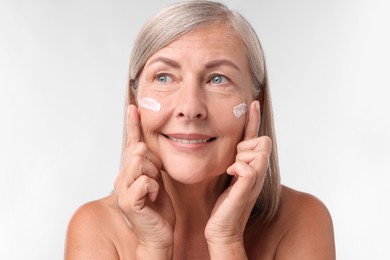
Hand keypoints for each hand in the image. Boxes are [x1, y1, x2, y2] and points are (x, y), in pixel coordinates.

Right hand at [114, 105, 174, 252]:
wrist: (160, 233)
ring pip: (139, 162)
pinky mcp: (128, 201)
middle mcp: (121, 178)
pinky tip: (153, 197)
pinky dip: (154, 188)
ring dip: (154, 175)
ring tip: (154, 190)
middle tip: (157, 180)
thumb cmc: (158, 208)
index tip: (134, 108)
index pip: (130, 143)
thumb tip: (145, 146)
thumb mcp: (158, 179)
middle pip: (138, 151)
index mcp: (130, 171)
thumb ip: (152, 163)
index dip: (133, 125)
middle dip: (154, 163)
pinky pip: (144, 181)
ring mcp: (122, 189)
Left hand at [205, 100, 271, 246]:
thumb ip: (234, 160)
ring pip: (258, 150)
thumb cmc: (224, 205)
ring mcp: (256, 180)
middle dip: (246, 145)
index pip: (258, 137)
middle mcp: (259, 172)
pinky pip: (249, 167)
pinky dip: (239, 166)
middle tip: (234, 162)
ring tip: (232, 170)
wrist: (222, 229)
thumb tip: (233, 146)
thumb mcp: (229, 176)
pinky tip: (231, 174)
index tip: (252, 102)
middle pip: (263, 140)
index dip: (255, 119)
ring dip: (242, 156)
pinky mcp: (248, 189)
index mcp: (254, 167)